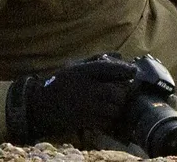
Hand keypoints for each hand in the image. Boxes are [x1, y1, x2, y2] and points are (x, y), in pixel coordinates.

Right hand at [5, 53, 135, 143]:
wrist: (42, 106)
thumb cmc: (61, 82)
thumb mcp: (77, 66)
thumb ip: (99, 60)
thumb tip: (120, 55)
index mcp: (85, 72)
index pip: (112, 69)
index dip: (126, 70)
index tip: (133, 71)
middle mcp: (88, 89)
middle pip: (118, 91)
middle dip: (123, 91)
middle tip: (122, 89)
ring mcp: (87, 107)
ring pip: (115, 107)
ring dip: (119, 105)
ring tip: (114, 101)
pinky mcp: (86, 121)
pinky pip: (108, 120)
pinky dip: (111, 117)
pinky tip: (106, 111)